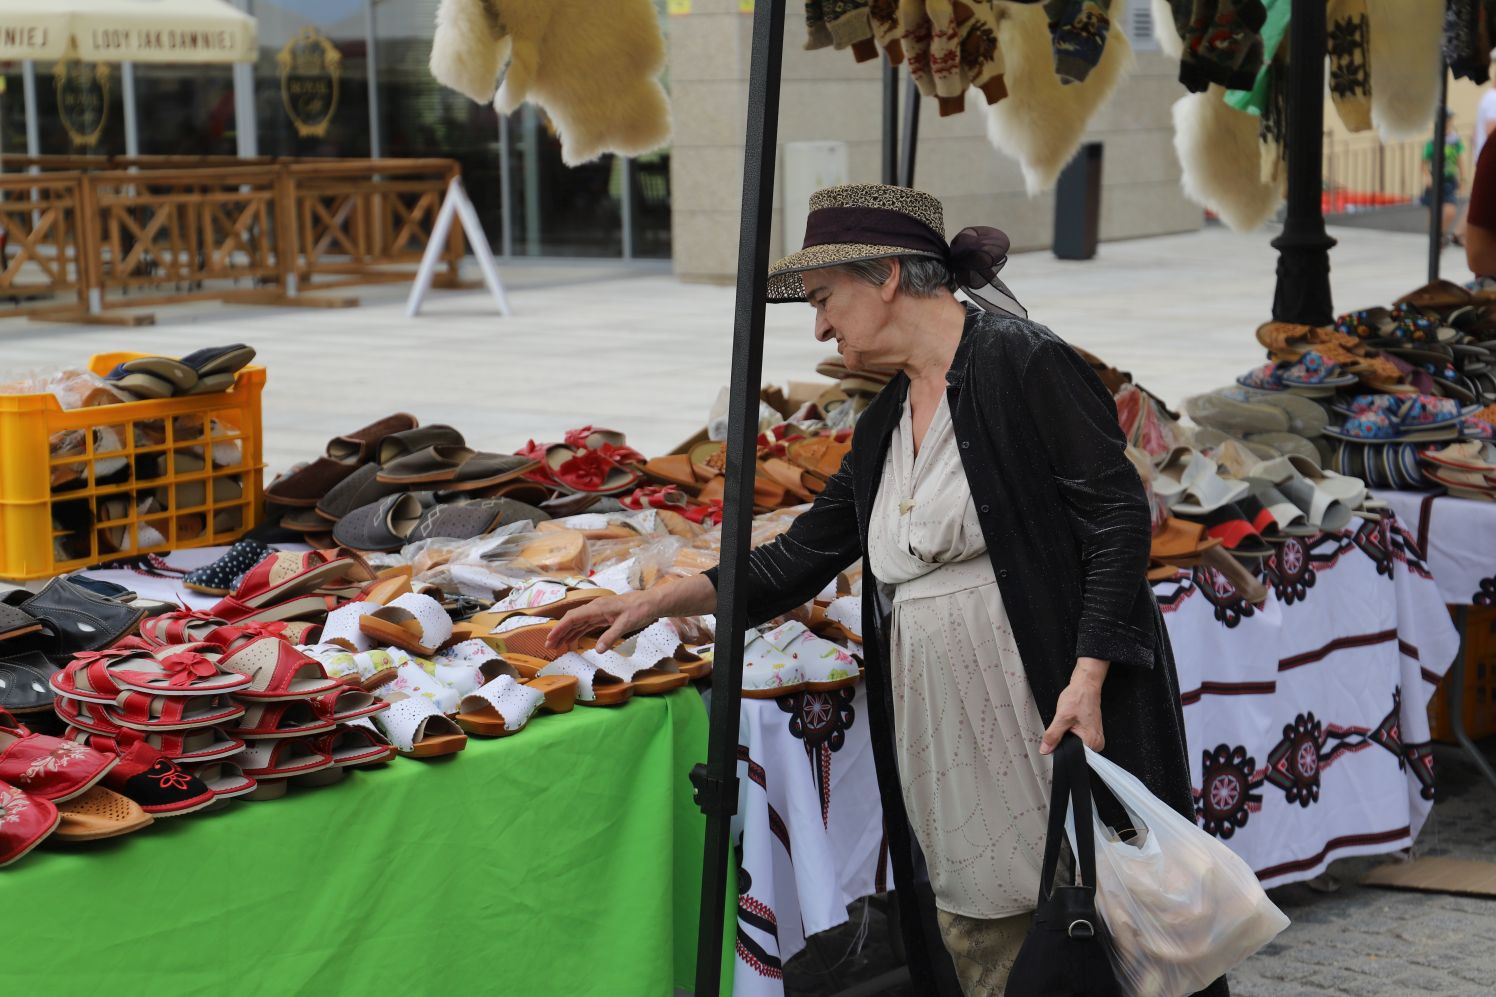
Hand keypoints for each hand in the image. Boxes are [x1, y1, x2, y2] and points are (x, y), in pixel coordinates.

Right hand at [545, 589, 661, 652]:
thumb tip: (598, 650)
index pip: (573, 617)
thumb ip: (611, 636)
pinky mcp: (603, 617)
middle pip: (572, 620)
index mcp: (597, 607)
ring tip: (556, 645)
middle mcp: (594, 608)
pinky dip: (577, 632)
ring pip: (577, 623)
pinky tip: (572, 640)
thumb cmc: (640, 610)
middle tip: (549, 646)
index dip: (560, 628)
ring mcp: (598, 612)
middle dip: (559, 632)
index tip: (550, 638)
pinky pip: (586, 625)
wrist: (651, 602)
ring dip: (566, 633)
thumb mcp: (626, 624)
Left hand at [1040, 657, 1107, 753]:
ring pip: (1074, 746)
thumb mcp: (1061, 717)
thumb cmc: (1078, 697)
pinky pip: (1077, 740)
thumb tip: (1045, 750)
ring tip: (1068, 723)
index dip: (1062, 751)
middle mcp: (1097, 742)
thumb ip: (1052, 736)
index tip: (1056, 742)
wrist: (1085, 685)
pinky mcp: (1091, 734)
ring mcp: (1095, 738)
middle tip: (1064, 727)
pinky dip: (1070, 734)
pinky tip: (1071, 724)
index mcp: (1092, 742)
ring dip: (1067, 737)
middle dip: (1064, 742)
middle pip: (1074, 752)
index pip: (1074, 757)